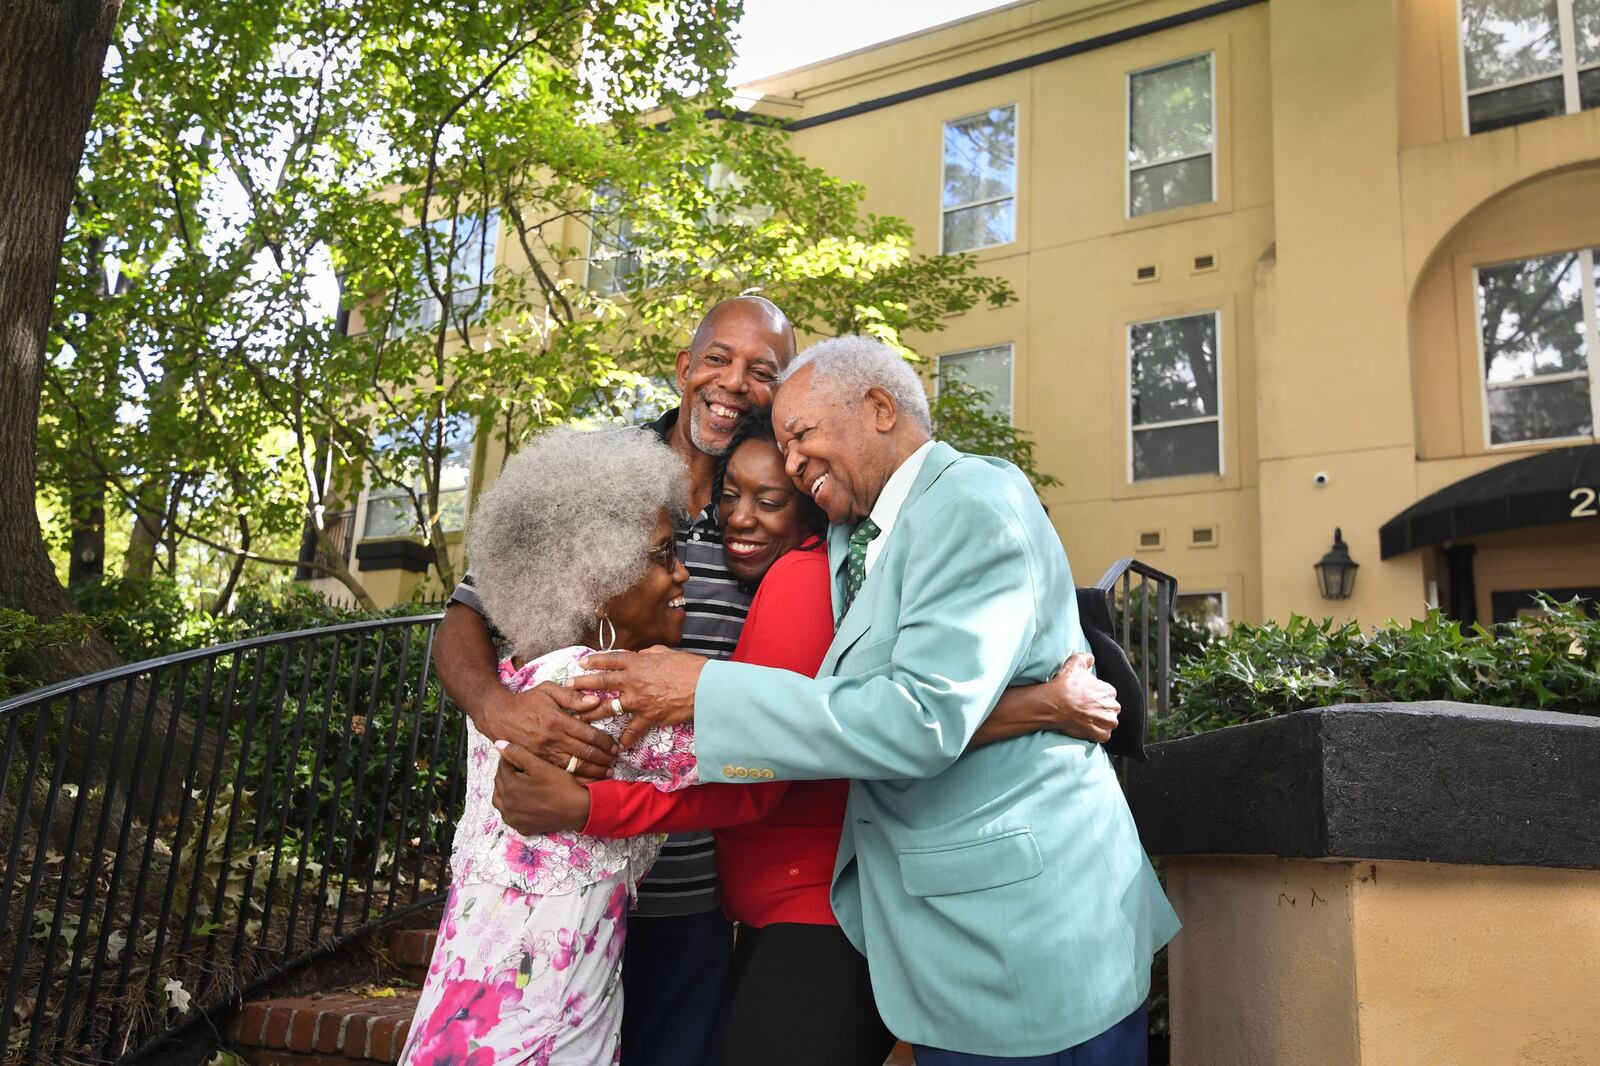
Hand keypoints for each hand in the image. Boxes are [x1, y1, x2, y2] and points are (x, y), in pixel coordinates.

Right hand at [475, 681, 617, 782]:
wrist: (499, 716)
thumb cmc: (527, 701)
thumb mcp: (548, 690)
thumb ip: (572, 696)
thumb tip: (596, 701)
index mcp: (558, 720)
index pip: (588, 734)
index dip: (605, 742)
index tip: (615, 746)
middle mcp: (552, 739)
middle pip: (584, 753)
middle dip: (603, 759)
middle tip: (615, 761)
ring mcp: (545, 753)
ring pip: (574, 766)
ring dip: (593, 772)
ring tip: (607, 774)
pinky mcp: (538, 761)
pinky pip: (560, 773)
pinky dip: (575, 778)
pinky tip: (587, 781)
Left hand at [492, 740, 592, 834]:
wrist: (578, 810)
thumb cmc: (560, 786)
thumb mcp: (540, 766)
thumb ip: (518, 753)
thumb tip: (499, 744)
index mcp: (510, 786)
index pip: (502, 766)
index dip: (510, 758)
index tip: (520, 755)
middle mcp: (507, 804)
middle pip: (499, 783)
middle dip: (507, 773)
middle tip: (521, 768)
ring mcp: (513, 818)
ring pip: (500, 800)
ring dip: (505, 790)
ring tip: (519, 783)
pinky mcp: (521, 828)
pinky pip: (509, 815)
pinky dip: (511, 806)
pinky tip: (521, 801)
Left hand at [569, 649, 707, 747]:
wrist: (704, 687)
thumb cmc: (690, 667)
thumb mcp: (667, 653)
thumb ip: (650, 654)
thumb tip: (641, 656)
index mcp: (638, 662)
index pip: (611, 660)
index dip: (595, 661)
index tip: (582, 663)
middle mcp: (633, 681)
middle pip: (602, 682)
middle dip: (583, 684)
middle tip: (569, 686)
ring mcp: (638, 700)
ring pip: (609, 707)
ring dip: (593, 712)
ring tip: (579, 717)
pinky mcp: (648, 716)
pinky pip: (633, 730)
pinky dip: (626, 739)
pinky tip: (619, 746)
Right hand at [1046, 654, 1120, 742]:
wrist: (1055, 704)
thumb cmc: (1065, 685)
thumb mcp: (1075, 663)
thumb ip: (1086, 658)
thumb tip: (1090, 658)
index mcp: (1109, 691)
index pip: (1107, 695)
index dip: (1096, 697)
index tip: (1086, 698)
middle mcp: (1113, 706)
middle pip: (1110, 709)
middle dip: (1100, 710)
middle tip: (1085, 710)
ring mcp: (1107, 722)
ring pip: (1108, 723)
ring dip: (1100, 722)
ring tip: (1085, 720)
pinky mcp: (1101, 734)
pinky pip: (1103, 736)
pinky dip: (1096, 734)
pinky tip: (1086, 729)